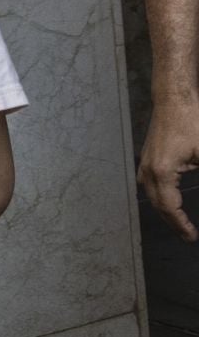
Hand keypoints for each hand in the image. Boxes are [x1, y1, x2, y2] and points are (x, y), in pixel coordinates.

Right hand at [139, 100, 198, 240]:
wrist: (174, 99)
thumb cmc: (191, 121)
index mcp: (161, 172)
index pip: (170, 208)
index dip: (181, 225)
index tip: (191, 236)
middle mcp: (148, 171)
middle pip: (158, 206)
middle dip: (173, 223)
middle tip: (187, 235)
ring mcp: (145, 164)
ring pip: (152, 197)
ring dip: (166, 211)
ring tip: (179, 222)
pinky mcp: (148, 158)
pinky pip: (150, 186)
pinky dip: (160, 198)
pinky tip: (169, 200)